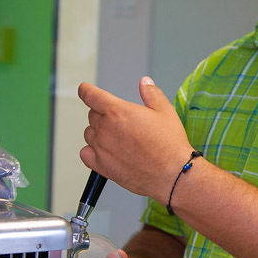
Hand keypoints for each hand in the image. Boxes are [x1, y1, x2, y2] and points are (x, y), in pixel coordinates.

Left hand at [79, 77, 193, 201]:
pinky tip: (106, 152)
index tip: (85, 90)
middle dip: (104, 114)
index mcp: (117, 111)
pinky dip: (92, 151)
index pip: (90, 95)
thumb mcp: (165, 111)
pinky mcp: (101, 166)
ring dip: (99, 133)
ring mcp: (101, 148)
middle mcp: (105, 128)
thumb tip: (145, 82)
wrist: (172, 174)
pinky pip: (85, 153)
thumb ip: (151, 94)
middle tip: (122, 123)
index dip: (86, 90)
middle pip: (92, 114)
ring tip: (119, 139)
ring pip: (89, 134)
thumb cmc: (170, 144)